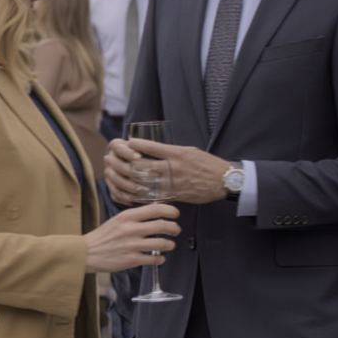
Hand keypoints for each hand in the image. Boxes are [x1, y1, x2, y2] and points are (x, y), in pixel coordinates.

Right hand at [83, 203, 179, 272]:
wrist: (87, 252)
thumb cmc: (103, 236)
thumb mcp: (117, 220)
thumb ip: (135, 217)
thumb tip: (156, 213)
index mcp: (127, 217)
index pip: (155, 209)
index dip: (170, 210)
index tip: (175, 214)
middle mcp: (131, 229)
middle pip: (162, 226)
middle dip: (174, 228)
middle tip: (175, 230)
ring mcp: (132, 245)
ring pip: (162, 243)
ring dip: (170, 244)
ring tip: (169, 244)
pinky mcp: (132, 260)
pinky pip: (155, 259)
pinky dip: (161, 259)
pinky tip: (159, 257)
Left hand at [105, 138, 231, 206]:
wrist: (225, 181)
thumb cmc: (206, 163)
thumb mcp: (189, 151)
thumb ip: (169, 151)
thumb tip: (148, 147)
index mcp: (178, 154)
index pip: (152, 147)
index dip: (136, 145)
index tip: (127, 142)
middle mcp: (174, 168)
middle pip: (143, 166)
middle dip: (125, 162)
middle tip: (113, 158)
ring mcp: (174, 184)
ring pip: (145, 182)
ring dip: (127, 178)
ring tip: (116, 173)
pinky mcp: (175, 196)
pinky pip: (153, 195)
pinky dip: (138, 193)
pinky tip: (128, 189)